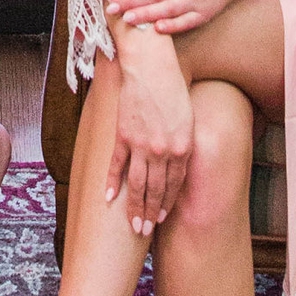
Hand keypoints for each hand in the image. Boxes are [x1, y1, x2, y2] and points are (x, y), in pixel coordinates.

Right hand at [106, 28, 194, 234]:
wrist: (150, 66)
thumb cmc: (172, 87)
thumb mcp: (187, 118)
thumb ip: (182, 144)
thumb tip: (175, 166)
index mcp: (183, 147)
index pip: (174, 185)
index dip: (167, 204)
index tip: (162, 218)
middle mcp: (163, 151)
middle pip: (156, 190)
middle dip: (151, 213)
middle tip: (144, 229)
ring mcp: (141, 145)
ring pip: (137, 185)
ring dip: (134, 207)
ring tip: (132, 225)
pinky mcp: (123, 136)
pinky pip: (116, 166)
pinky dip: (111, 184)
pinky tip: (108, 199)